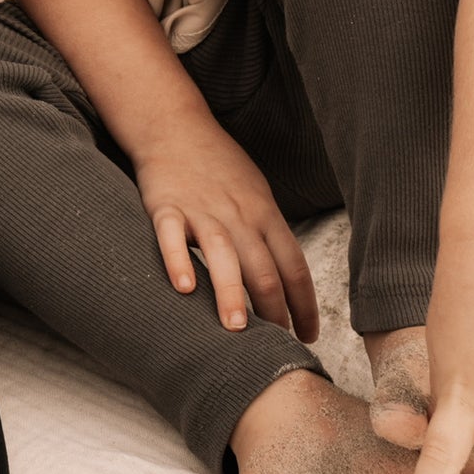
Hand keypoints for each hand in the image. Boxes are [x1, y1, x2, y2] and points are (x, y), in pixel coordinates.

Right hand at [133, 117, 318, 338]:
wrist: (175, 126)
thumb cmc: (218, 164)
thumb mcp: (256, 194)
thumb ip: (268, 234)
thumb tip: (287, 282)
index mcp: (264, 213)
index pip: (293, 265)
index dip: (304, 304)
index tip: (308, 335)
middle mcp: (237, 214)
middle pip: (263, 266)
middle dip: (273, 311)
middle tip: (276, 347)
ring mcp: (201, 209)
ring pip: (223, 254)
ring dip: (231, 293)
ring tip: (235, 329)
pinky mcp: (165, 206)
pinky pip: (171, 236)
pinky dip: (178, 260)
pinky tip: (184, 287)